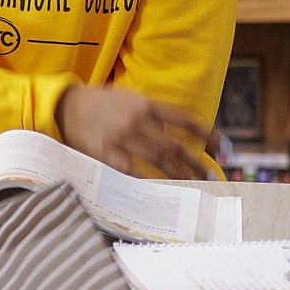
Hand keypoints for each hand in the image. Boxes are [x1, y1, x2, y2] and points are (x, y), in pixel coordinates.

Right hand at [54, 84, 211, 178]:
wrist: (67, 106)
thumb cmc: (102, 104)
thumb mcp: (130, 99)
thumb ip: (152, 114)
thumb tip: (177, 133)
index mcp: (146, 104)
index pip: (185, 120)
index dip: (206, 133)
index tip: (223, 146)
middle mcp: (138, 120)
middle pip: (174, 147)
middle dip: (195, 163)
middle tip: (208, 176)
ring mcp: (122, 138)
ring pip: (158, 161)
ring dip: (179, 175)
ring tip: (192, 185)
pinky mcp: (107, 153)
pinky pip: (132, 172)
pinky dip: (147, 182)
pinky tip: (159, 191)